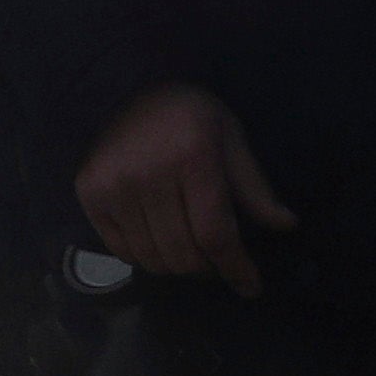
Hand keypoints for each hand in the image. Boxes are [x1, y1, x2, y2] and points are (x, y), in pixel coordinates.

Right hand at [74, 81, 295, 292]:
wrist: (125, 88)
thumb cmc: (188, 115)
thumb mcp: (230, 138)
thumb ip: (253, 186)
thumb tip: (285, 225)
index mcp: (193, 157)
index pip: (215, 232)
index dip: (235, 267)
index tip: (250, 287)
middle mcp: (149, 174)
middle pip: (183, 252)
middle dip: (207, 268)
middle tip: (216, 261)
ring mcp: (114, 186)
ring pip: (152, 258)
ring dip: (176, 266)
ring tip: (188, 252)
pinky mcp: (90, 194)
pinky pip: (122, 250)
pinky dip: (145, 258)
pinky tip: (158, 242)